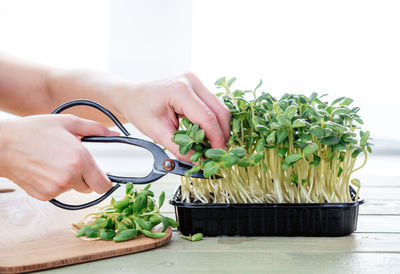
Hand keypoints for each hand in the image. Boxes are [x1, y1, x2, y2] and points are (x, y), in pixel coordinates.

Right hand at [0, 114, 118, 200]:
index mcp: (80, 160)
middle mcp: (70, 177)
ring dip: (71, 179)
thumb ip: (95, 129)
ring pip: (74, 189)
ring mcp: (56, 188)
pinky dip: (56, 184)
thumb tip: (115, 134)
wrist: (3, 145)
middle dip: (87, 177)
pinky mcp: (44, 195)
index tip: (103, 176)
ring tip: (56, 162)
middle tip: (75, 162)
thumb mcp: (68, 123)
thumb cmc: (34, 131)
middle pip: (90, 187)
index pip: (104, 185)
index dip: (105, 181)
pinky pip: (59, 192)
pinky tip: (46, 170)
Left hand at [113, 73, 230, 160]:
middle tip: (218, 152)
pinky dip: (214, 122)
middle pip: (220, 111)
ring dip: (219, 128)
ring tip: (212, 145)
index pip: (207, 117)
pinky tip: (207, 134)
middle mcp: (191, 81)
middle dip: (222, 134)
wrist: (131, 96)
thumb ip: (180, 149)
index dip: (216, 138)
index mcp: (179, 90)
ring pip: (220, 108)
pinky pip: (214, 106)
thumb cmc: (139, 110)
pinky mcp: (198, 86)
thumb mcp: (157, 133)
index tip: (219, 154)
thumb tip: (199, 161)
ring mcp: (196, 81)